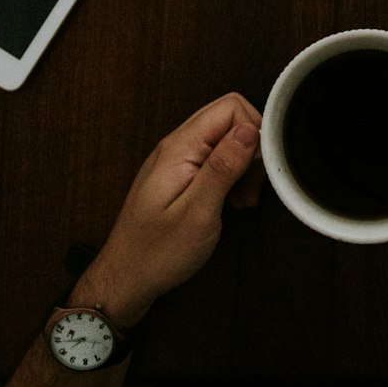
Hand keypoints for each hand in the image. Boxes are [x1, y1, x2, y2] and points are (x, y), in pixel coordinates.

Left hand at [72, 93, 264, 328]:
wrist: (126, 279)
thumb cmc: (157, 252)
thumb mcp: (198, 212)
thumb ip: (224, 167)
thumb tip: (251, 129)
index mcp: (179, 147)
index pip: (229, 107)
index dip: (255, 130)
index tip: (262, 168)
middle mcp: (176, 146)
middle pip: (228, 119)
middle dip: (252, 148)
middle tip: (253, 188)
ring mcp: (176, 160)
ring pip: (224, 140)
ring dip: (243, 165)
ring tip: (244, 200)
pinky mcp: (179, 176)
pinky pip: (214, 160)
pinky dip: (231, 176)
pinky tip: (233, 202)